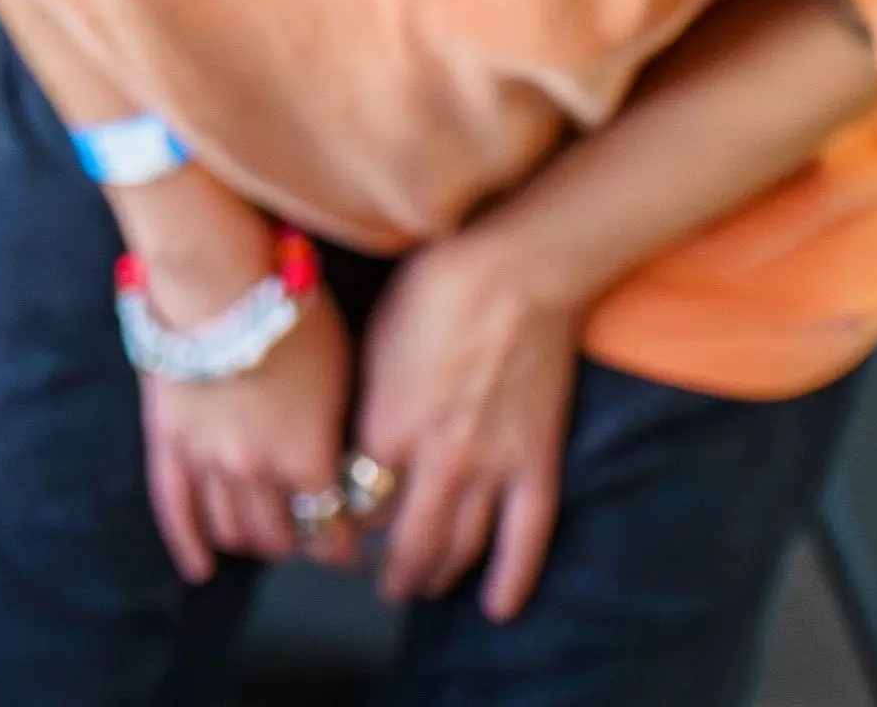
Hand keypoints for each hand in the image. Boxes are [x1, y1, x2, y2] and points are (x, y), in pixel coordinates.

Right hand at [140, 283, 355, 579]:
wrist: (217, 277)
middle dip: (301, 541)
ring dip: (255, 540)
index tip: (352, 542)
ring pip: (232, 528)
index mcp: (306, 459)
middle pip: (282, 536)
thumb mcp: (342, 373)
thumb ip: (340, 432)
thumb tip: (351, 465)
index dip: (345, 542)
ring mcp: (206, 459)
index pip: (332, 529)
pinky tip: (202, 568)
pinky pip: (174, 507)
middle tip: (310, 533)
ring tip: (268, 535)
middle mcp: (256, 471)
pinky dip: (189, 544)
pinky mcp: (168, 441)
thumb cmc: (290, 312)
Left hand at [350, 228, 582, 617]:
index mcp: (386, 425)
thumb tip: (355, 441)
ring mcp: (491, 465)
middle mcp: (435, 457)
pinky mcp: (537, 462)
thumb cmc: (433, 290)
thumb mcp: (372, 342)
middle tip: (381, 586)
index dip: (346, 519)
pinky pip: (527, 537)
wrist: (514, 271)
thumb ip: (364, 402)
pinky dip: (512, 577)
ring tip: (422, 588)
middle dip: (390, 571)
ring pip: (460, 544)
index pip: (356, 499)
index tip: (339, 525)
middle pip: (407, 538)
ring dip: (437, 575)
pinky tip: (497, 606)